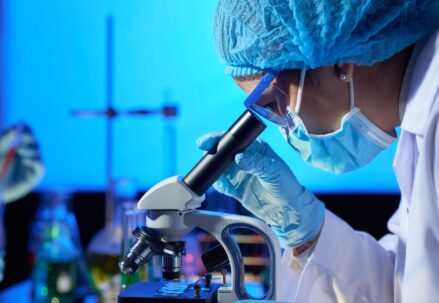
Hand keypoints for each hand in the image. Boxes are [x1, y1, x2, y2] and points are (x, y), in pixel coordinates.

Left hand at [0, 124, 43, 202]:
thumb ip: (4, 139)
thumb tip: (17, 126)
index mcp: (15, 147)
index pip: (26, 134)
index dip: (25, 129)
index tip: (21, 127)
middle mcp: (25, 155)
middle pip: (34, 141)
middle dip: (28, 138)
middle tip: (20, 137)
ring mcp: (30, 166)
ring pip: (38, 152)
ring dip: (29, 149)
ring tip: (19, 151)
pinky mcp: (34, 177)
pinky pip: (41, 166)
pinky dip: (35, 161)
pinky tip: (25, 160)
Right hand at [197, 132, 323, 247]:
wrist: (288, 211)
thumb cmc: (287, 186)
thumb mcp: (273, 171)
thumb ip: (256, 163)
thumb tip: (238, 158)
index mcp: (256, 149)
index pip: (236, 140)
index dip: (221, 138)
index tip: (207, 141)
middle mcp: (246, 159)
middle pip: (225, 152)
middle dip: (213, 153)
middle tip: (205, 155)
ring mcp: (240, 174)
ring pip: (221, 168)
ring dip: (214, 169)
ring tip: (213, 172)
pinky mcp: (236, 189)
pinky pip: (223, 184)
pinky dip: (219, 184)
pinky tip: (221, 184)